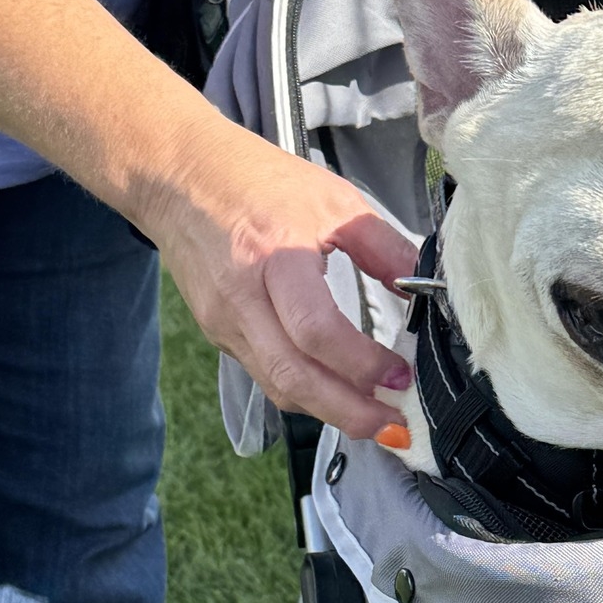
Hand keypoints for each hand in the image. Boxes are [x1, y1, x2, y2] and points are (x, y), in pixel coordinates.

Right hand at [136, 119, 417, 436]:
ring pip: (280, 388)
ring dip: (331, 412)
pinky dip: (307, 393)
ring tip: (377, 421)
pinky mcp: (219, 334)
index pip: (316, 331)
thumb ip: (383, 247)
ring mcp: (224, 322)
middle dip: (350, 413)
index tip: (400, 375)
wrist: (176, 176)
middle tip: (394, 426)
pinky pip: (268, 376)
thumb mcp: (332, 199)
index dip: (362, 365)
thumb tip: (427, 290)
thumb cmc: (255, 181)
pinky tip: (339, 395)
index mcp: (274, 257)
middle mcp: (242, 298)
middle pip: (294, 378)